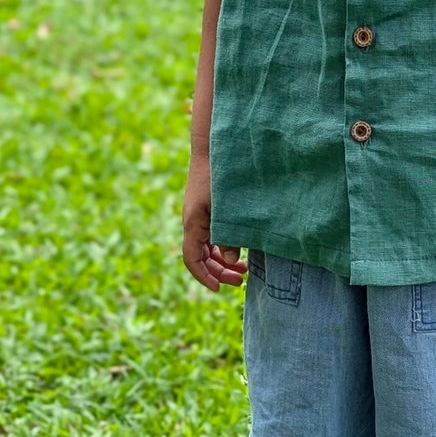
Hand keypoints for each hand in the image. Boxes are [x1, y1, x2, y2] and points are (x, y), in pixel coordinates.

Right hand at [182, 164, 245, 291]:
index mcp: (193, 223)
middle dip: (218, 272)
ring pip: (206, 247)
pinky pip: (211, 235)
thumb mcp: (226, 208)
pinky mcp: (206, 209)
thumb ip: (228, 234)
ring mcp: (199, 216)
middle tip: (241, 279)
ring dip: (222, 260)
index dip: (204, 277)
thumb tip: (229, 259)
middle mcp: (193, 222)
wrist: (213, 147)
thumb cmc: (220, 174)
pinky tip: (239, 249)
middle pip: (200, 257)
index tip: (219, 289)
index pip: (191, 259)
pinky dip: (223, 246)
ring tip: (244, 268)